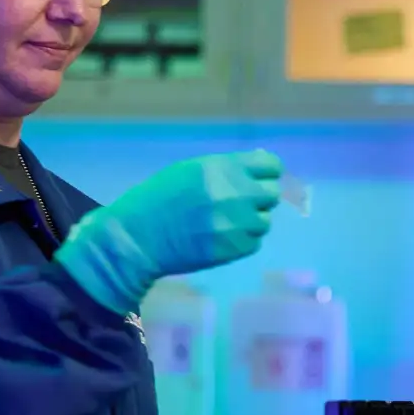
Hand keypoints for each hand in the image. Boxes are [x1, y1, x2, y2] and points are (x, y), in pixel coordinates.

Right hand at [54, 151, 284, 314]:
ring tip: (225, 223)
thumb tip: (261, 168)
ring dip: (250, 222)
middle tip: (237, 205)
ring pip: (264, 221)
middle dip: (258, 198)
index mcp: (224, 168)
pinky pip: (254, 242)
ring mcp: (239, 223)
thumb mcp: (192, 170)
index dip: (266, 173)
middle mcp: (237, 193)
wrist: (141, 237)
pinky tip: (220, 238)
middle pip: (272, 194)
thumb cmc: (161, 198)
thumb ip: (227, 169)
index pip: (270, 166)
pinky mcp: (236, 248)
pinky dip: (242, 241)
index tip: (257, 180)